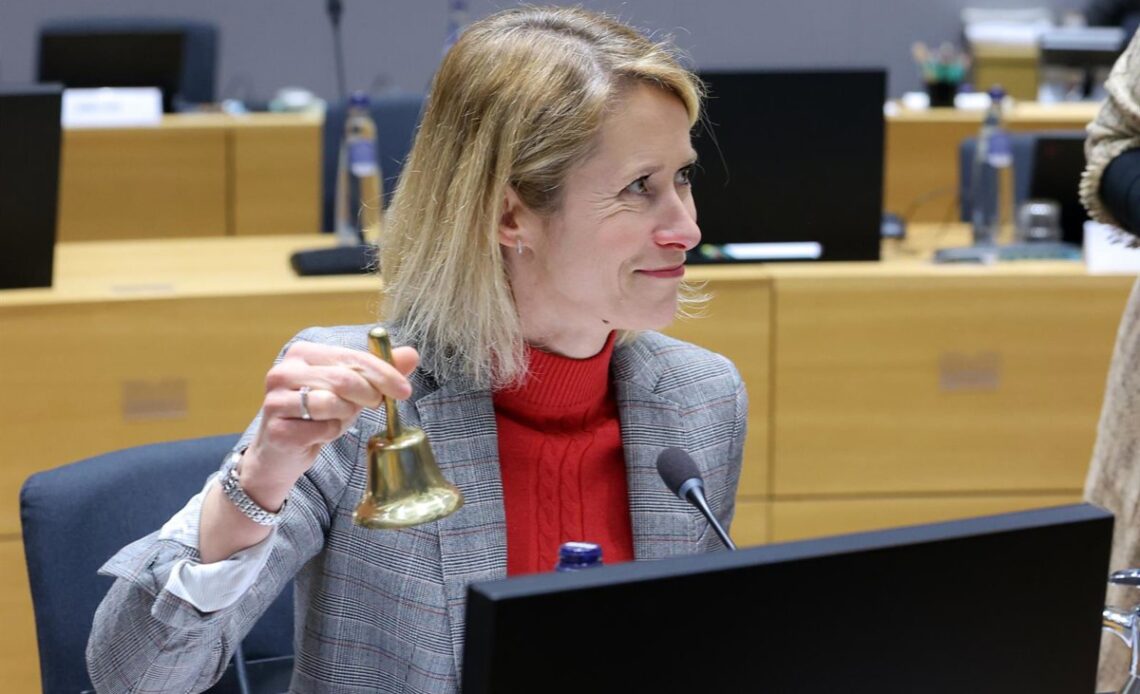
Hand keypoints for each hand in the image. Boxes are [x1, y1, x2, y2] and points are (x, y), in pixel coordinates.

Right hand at [239, 340, 419, 501]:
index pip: (352, 357)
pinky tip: (318, 435)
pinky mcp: (276, 429)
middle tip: (374, 404)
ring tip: (336, 419)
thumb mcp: (353, 391)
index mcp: (302, 353)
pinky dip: (329, 434)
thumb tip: (412, 354)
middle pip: (344, 379)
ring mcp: (275, 400)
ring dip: (345, 416)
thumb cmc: (319, 415)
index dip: (383, 374)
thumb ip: (379, 372)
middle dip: (368, 395)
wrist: (282, 452)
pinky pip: (321, 430)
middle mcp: (283, 372)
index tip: (405, 390)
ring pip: (332, 404)